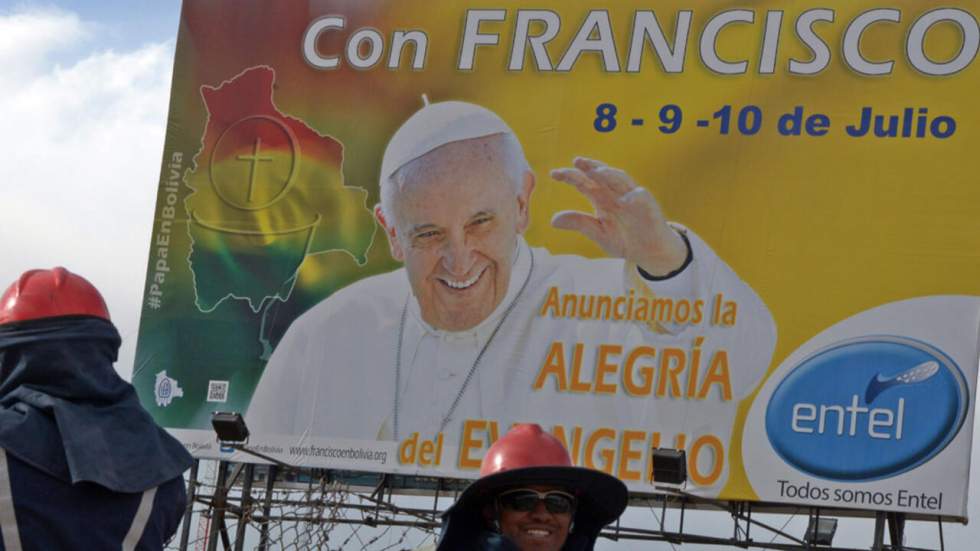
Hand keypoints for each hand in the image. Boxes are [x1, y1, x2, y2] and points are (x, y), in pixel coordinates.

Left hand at [549, 157, 687, 275]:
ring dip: (610, 174)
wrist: (649, 252)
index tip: (554, 173)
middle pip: (601, 176)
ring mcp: (632, 197)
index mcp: (602, 199)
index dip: (570, 176)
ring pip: (621, 180)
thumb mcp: (598, 233)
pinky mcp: (648, 205)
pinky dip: (634, 196)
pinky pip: (641, 197)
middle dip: (590, 167)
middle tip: (576, 161)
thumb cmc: (624, 239)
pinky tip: (625, 199)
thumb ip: (579, 223)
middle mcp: (616, 194)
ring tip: (597, 172)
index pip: (584, 182)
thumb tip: (553, 220)